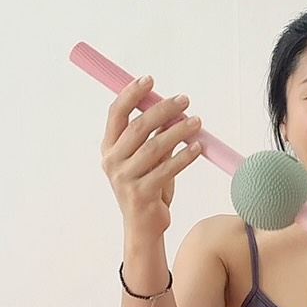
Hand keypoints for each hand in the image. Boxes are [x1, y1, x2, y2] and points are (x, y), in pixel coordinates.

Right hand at [100, 75, 201, 236]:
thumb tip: (172, 108)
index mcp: (109, 148)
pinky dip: (184, 156)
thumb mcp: (150, 158)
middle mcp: (112, 162)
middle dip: (162, 110)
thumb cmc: (148, 187)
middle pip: (137, 128)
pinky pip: (167, 169)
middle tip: (184, 99)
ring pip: (155, 147)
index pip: (115, 114)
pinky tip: (197, 146)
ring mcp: (125, 179)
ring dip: (178, 131)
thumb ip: (155, 134)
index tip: (149, 80)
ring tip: (197, 121)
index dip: (131, 94)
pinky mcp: (142, 194)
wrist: (144, 227)